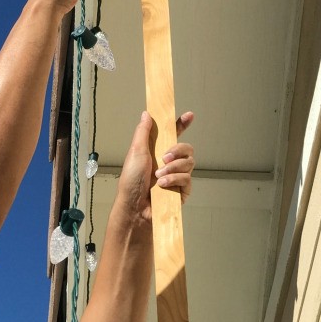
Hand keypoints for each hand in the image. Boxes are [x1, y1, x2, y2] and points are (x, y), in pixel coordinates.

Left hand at [116, 110, 194, 225]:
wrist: (134, 207)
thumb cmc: (131, 181)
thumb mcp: (135, 152)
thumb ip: (143, 132)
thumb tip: (147, 114)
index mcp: (158, 150)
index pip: (174, 134)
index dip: (182, 124)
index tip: (189, 115)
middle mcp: (170, 162)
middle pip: (187, 148)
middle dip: (179, 150)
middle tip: (165, 157)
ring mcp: (177, 176)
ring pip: (189, 163)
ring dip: (173, 168)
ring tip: (159, 176)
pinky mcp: (182, 190)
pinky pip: (187, 179)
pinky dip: (175, 179)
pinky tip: (163, 185)